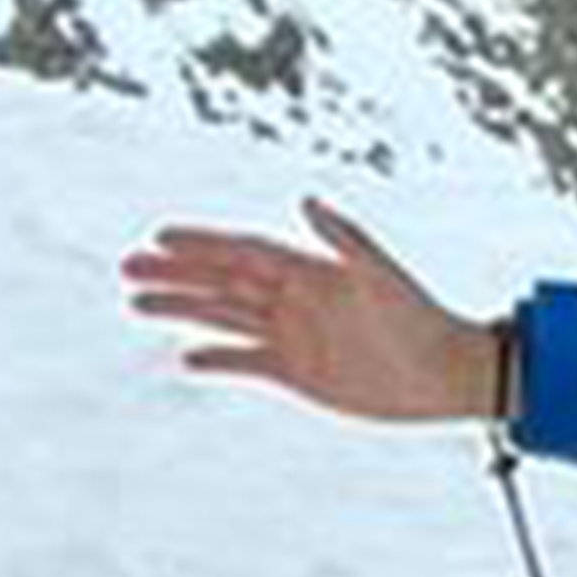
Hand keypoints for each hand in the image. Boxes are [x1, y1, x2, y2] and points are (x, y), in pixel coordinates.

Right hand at [123, 198, 506, 426]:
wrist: (448, 375)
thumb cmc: (422, 321)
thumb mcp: (383, 278)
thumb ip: (346, 240)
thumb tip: (306, 201)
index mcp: (312, 273)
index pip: (244, 253)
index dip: (202, 245)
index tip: (159, 239)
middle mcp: (297, 300)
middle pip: (224, 282)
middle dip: (177, 274)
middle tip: (128, 269)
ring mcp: (295, 335)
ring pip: (226, 317)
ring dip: (184, 309)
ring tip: (139, 302)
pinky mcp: (299, 372)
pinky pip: (246, 362)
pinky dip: (215, 359)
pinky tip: (184, 358)